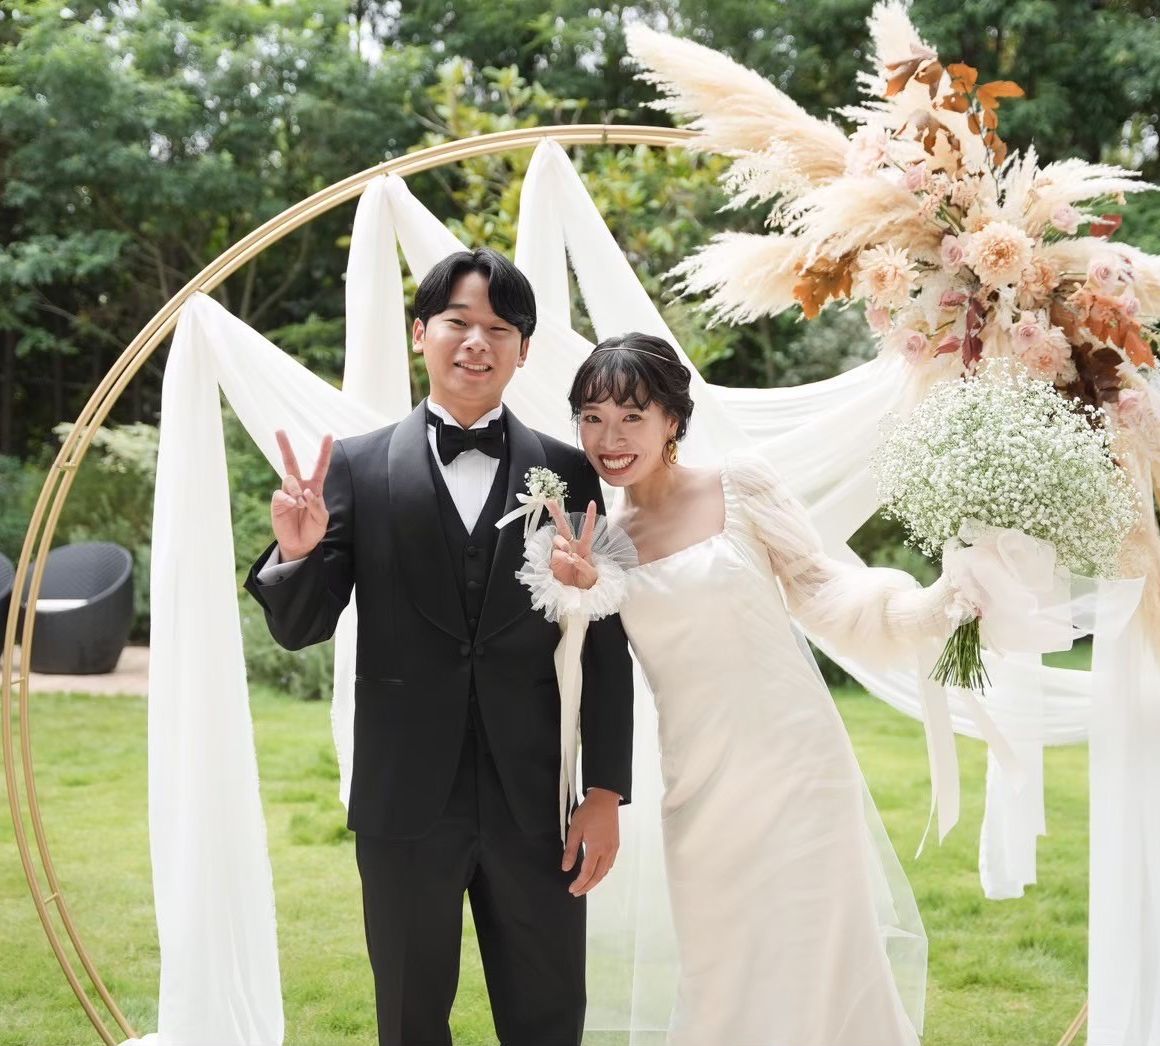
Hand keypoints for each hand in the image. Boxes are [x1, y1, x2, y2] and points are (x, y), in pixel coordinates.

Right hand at [271, 430, 332, 561]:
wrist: (301, 545)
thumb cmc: (313, 530)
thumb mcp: (322, 519)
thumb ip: (317, 505)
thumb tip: (305, 492)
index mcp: (314, 487)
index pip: (320, 466)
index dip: (324, 451)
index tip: (329, 435)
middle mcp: (299, 486)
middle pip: (291, 462)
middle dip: (284, 446)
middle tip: (279, 430)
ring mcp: (287, 493)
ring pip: (289, 479)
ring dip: (297, 490)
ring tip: (300, 504)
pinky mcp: (278, 502)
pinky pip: (281, 494)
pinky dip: (289, 499)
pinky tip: (294, 505)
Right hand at [546, 499, 598, 590]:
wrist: (578, 595)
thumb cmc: (588, 583)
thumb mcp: (591, 575)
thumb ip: (583, 565)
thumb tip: (572, 556)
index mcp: (584, 547)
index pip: (587, 530)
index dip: (589, 516)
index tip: (592, 502)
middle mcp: (571, 547)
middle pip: (563, 527)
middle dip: (556, 513)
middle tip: (550, 501)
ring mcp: (560, 554)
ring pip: (558, 540)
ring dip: (562, 543)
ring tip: (568, 551)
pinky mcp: (552, 562)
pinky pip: (554, 555)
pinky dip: (560, 556)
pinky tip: (566, 560)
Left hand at [562, 786, 619, 895]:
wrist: (605, 798)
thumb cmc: (588, 812)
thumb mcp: (574, 830)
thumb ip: (570, 850)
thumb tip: (566, 868)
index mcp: (596, 848)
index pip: (587, 873)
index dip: (579, 884)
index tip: (571, 889)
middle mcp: (607, 851)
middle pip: (598, 876)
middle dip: (587, 887)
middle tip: (577, 892)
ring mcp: (613, 848)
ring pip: (605, 871)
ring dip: (595, 881)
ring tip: (585, 885)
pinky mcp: (616, 844)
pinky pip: (610, 864)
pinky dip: (602, 872)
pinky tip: (597, 871)